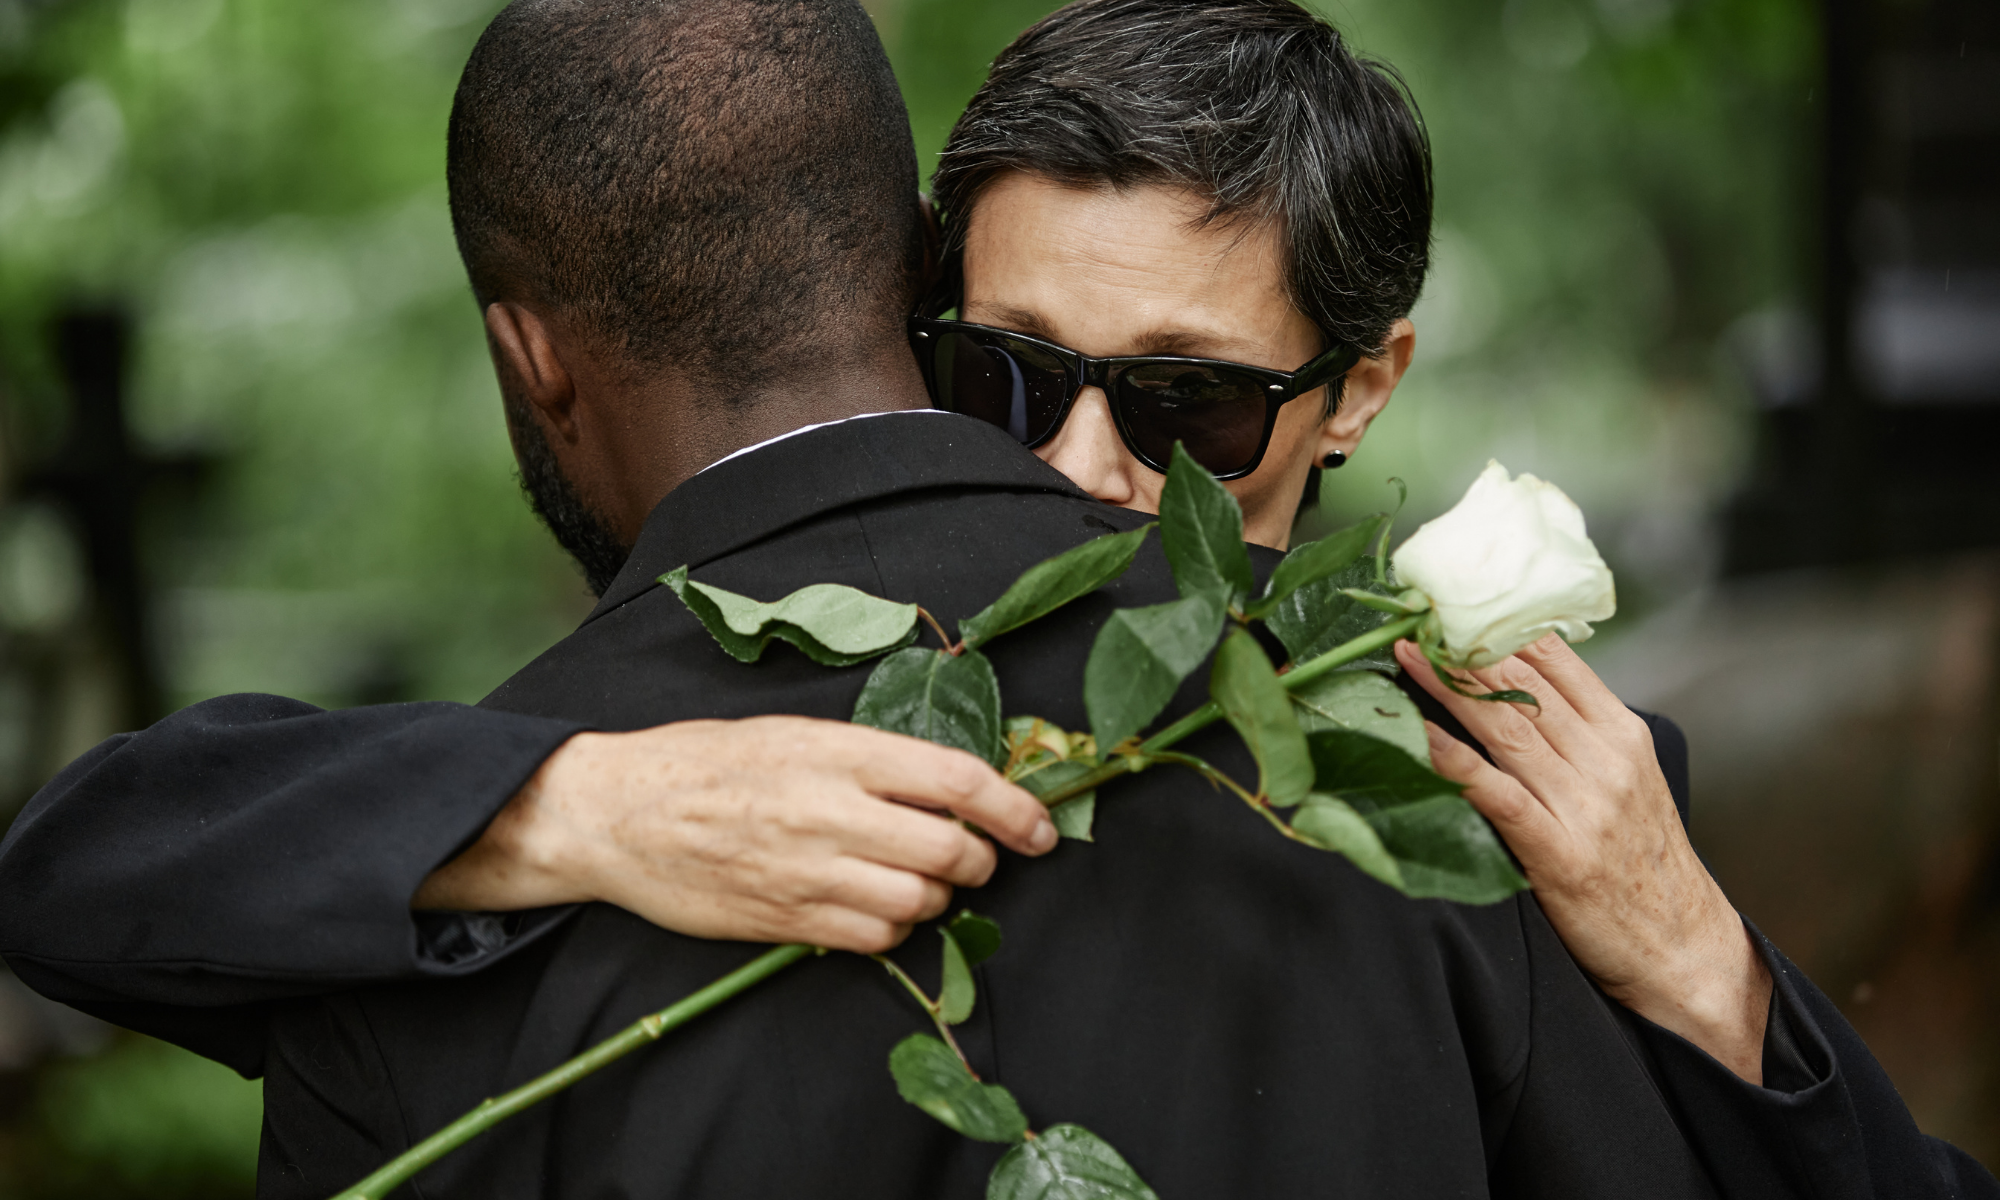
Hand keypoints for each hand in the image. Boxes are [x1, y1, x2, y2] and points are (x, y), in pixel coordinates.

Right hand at [413, 716, 1058, 953]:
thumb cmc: (707, 761)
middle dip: (980, 860)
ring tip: (913, 880)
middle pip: (949, 851)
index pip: (956, 780)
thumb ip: (872, 758)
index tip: (1040, 829)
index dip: (1014, 808)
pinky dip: (893, 930)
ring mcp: (808, 870)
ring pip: (919, 904)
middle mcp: (830, 810)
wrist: (618, 812)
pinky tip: (874, 907)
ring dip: (936, 899)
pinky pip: (874, 939)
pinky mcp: (787, 919)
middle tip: (971, 855)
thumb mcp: (794, 732)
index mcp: (838, 750)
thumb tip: (953, 785)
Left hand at [1395, 635, 1773, 1082]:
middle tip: (1411, 610)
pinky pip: (1496, 792)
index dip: (1499, 623)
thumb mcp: (1628, 782)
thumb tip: (1518, 684)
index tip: (1450, 596)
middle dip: (1462, 644)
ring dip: (1446, 685)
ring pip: (1505, 726)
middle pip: (1522, 684)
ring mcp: (1582, 802)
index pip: (1556, 659)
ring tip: (1403, 652)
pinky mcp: (1558, 850)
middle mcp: (1604, 758)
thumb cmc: (1643, 864)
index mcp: (1621, 733)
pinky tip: (1418, 734)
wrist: (1683, 949)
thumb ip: (1580, 734)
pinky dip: (1454, 758)